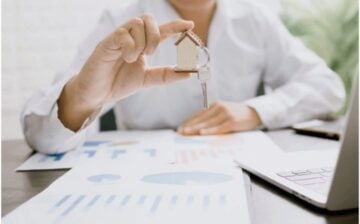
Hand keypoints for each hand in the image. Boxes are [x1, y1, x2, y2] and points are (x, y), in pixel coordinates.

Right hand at [58, 14, 193, 130]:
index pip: (160, 30)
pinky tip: (126, 59)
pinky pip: (122, 34)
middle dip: (156, 34)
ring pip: (137, 23)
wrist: (96, 95)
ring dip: (142, 42)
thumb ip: (166, 75)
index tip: (190, 25)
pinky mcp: (106, 43)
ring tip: (133, 59)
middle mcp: (130, 37)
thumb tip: (188, 73)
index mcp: (141, 44)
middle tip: (150, 53)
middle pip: (148, 18)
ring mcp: (118, 38)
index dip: (175, 25)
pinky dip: (130, 47)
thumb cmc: (119, 84)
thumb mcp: (147, 80)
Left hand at [178, 101, 261, 134]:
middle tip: (180, 131)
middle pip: (201, 118)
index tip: (180, 128)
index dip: (189, 121)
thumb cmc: (237, 115)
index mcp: (215, 105)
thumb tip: (197, 128)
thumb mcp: (223, 113)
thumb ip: (212, 118)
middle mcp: (220, 107)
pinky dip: (210, 130)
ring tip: (187, 133)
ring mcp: (226, 114)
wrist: (255, 113)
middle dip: (189, 125)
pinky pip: (219, 127)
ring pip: (208, 123)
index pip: (199, 114)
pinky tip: (202, 133)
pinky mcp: (233, 121)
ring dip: (196, 128)